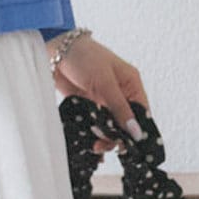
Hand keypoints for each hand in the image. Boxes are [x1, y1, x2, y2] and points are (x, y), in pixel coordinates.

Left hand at [48, 36, 153, 150]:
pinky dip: (93, 135)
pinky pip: (96, 126)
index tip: (130, 147)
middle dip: (118, 137)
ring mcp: (104, 102)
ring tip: (95, 145)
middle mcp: (120, 95)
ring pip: (111, 128)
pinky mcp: (89, 107)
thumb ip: (119, 108)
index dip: (138, 131)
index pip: (142, 113)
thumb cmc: (84, 56)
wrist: (55, 51)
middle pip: (126, 124)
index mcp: (131, 85)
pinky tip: (90, 143)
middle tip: (105, 145)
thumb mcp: (104, 82)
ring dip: (104, 138)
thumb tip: (135, 131)